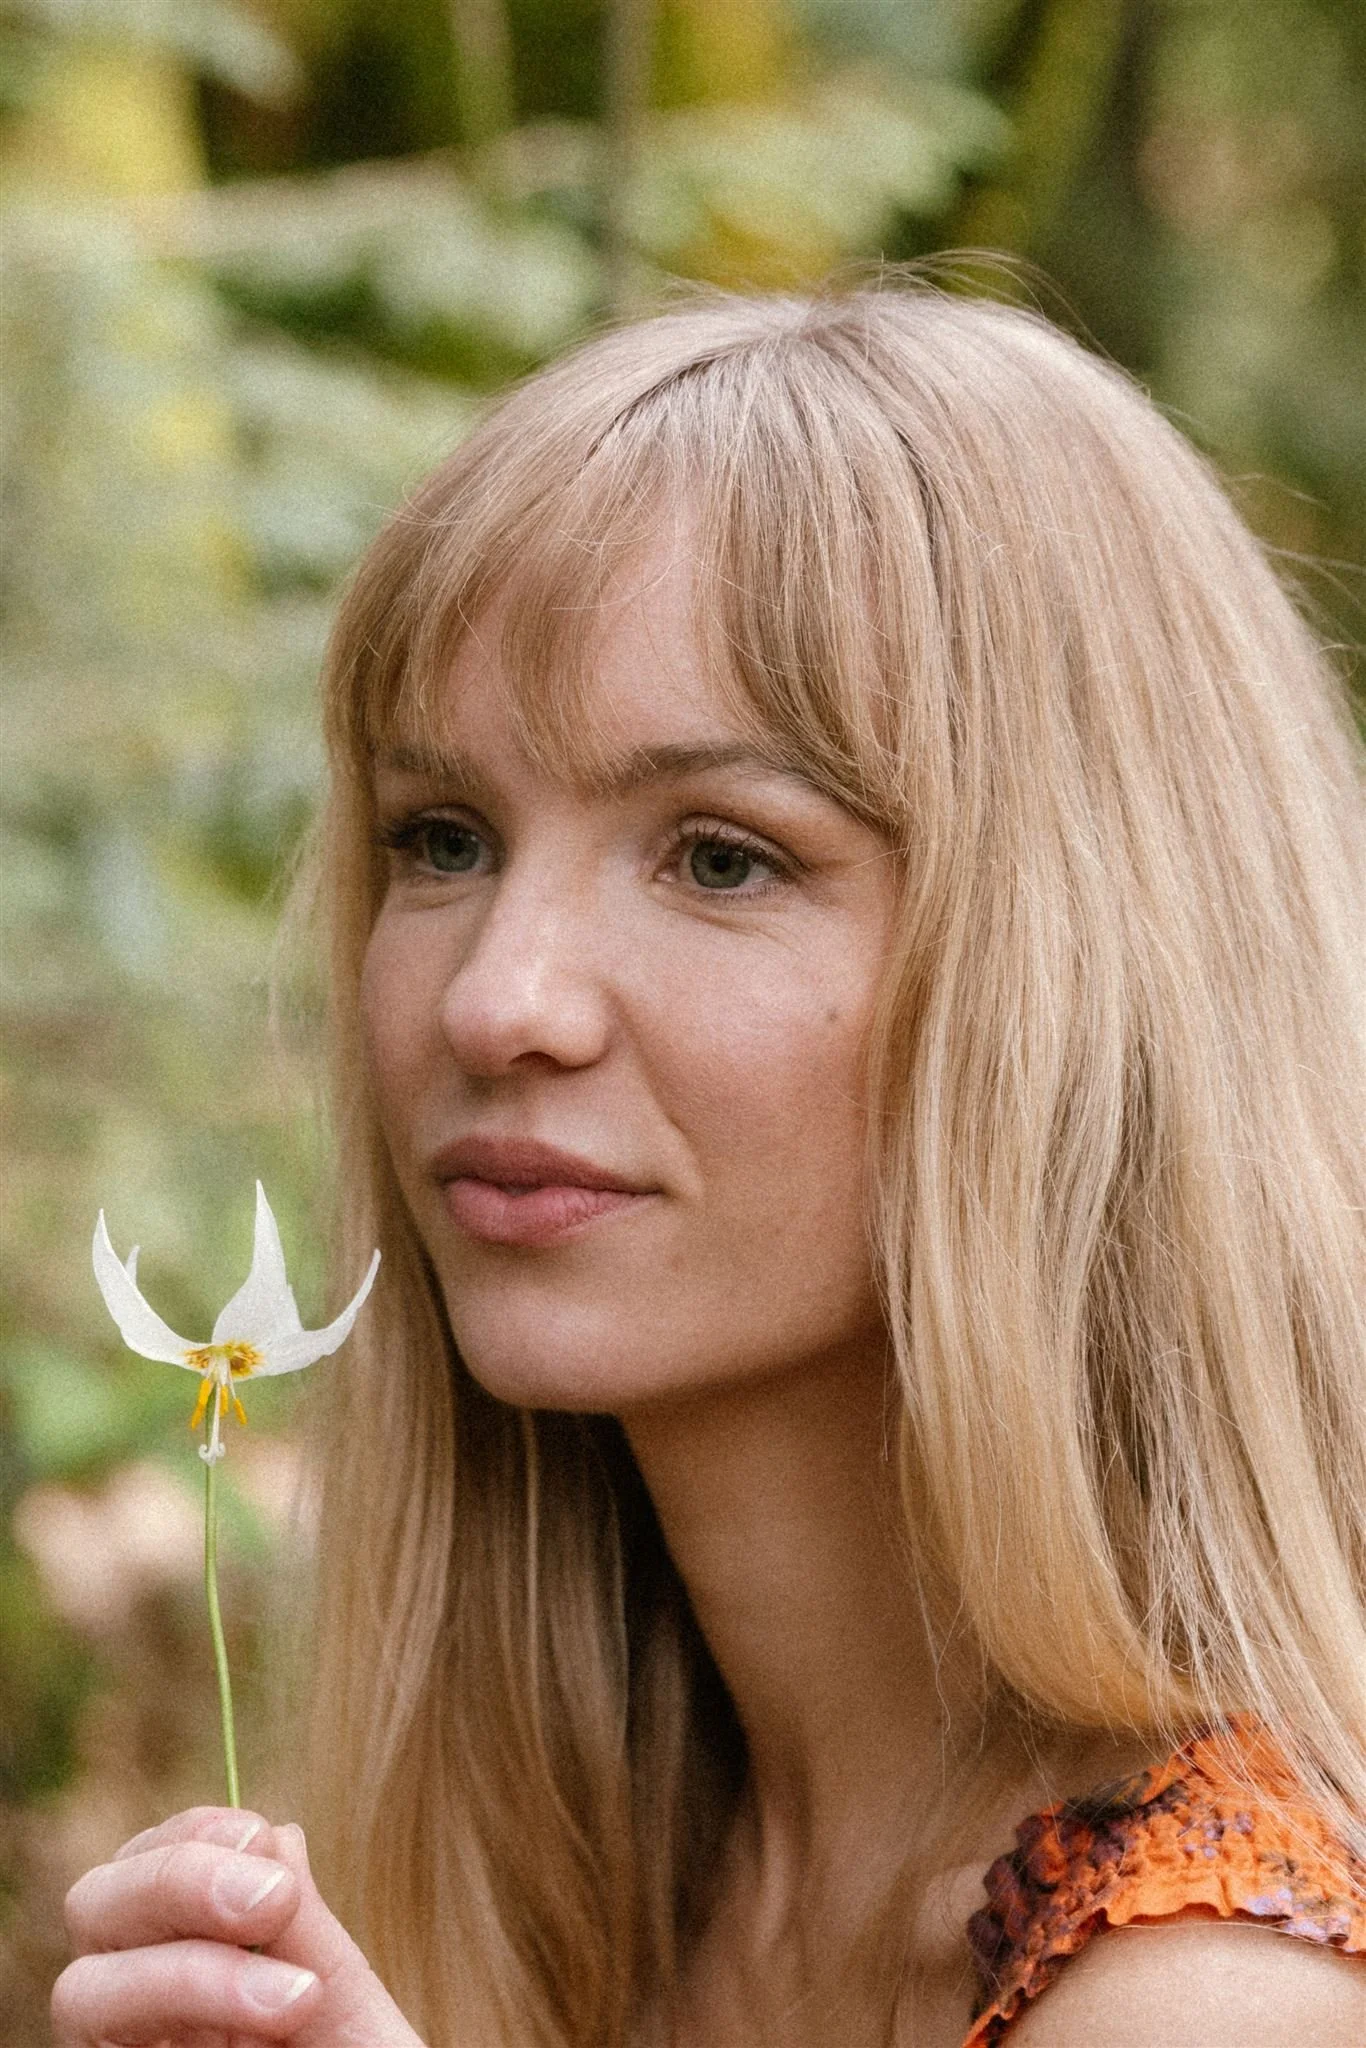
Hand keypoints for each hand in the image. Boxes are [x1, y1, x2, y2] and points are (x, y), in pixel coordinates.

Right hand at [53, 1805, 425, 2045]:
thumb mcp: (347, 2012)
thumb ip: (308, 1933)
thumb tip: (276, 1832)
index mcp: (190, 1961)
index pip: (145, 1862)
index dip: (193, 1834)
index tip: (266, 1835)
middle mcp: (140, 2014)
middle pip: (92, 1909)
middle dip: (180, 1883)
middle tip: (275, 1904)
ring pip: (80, 1993)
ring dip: (187, 1975)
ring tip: (295, 2001)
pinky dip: (165, 2038)